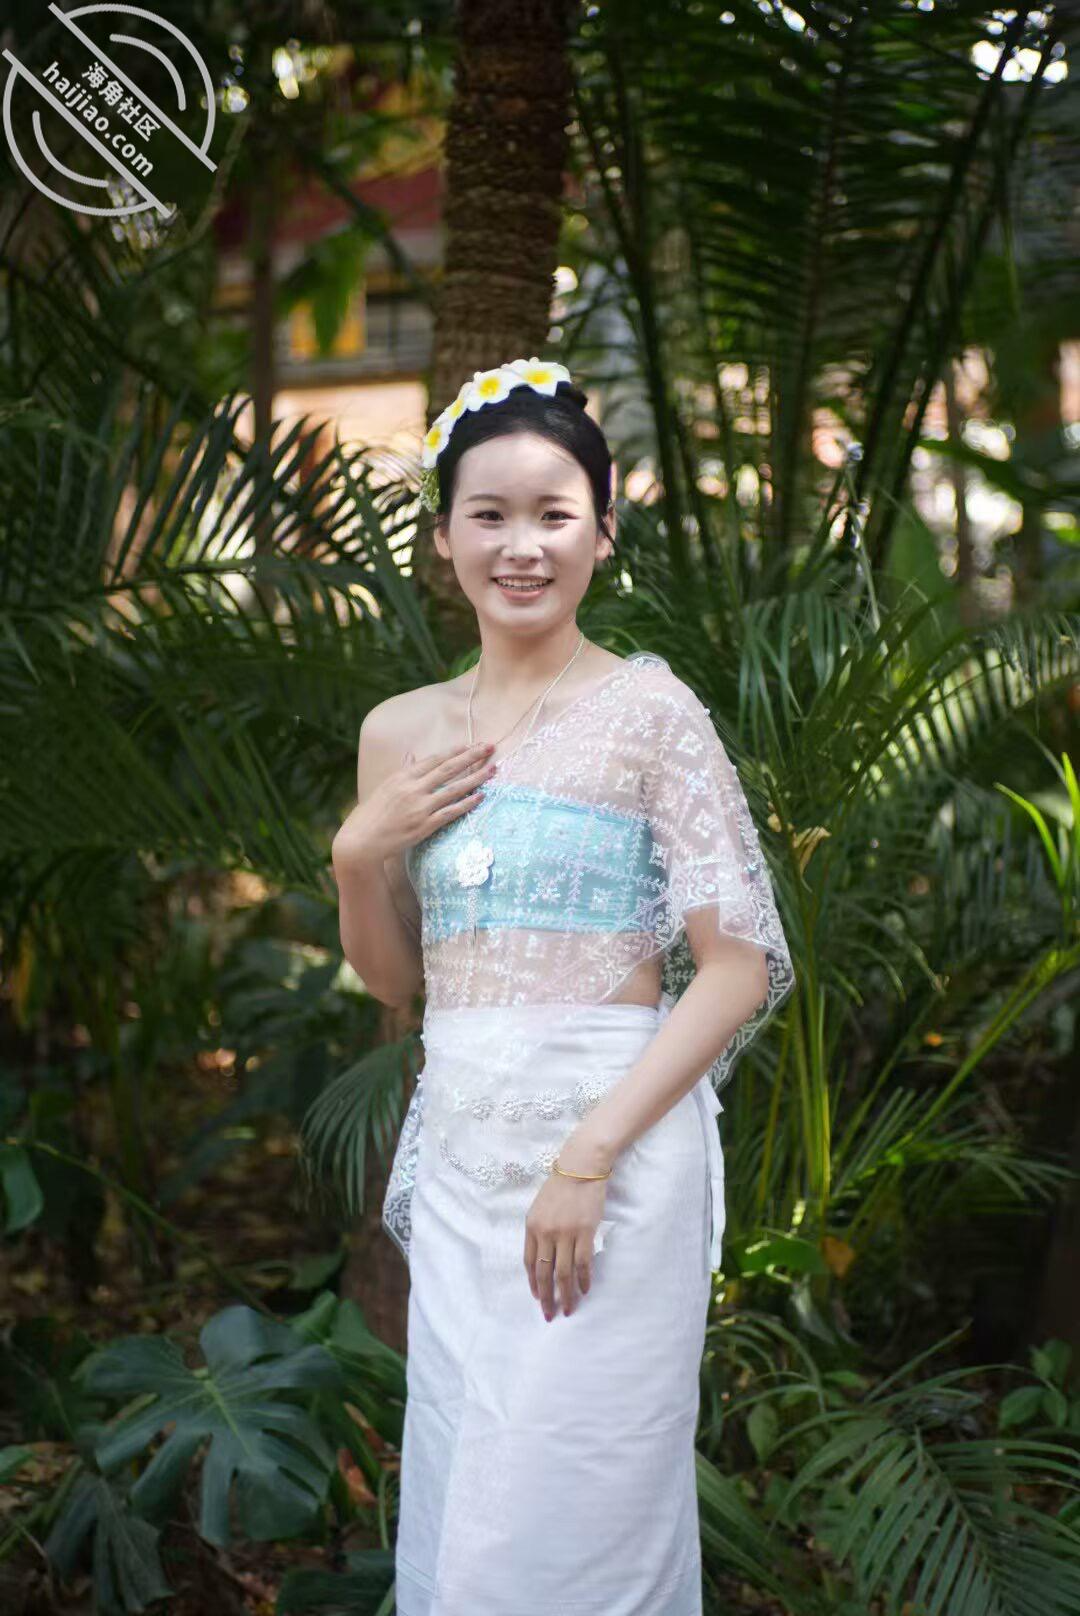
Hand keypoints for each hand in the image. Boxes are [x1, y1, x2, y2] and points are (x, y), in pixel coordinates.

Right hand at [333, 739, 495, 868]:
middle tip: (490, 747)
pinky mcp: (424, 826)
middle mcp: (413, 789)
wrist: (362, 839)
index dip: (455, 751)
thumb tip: (412, 755)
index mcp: (403, 777)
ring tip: (493, 769)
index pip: (434, 759)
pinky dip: (467, 803)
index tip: (471, 744)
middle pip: (449, 769)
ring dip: (476, 778)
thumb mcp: (385, 786)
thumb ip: (403, 771)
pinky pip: (451, 812)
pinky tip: (481, 796)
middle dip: (472, 756)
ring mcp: (420, 807)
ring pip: (454, 789)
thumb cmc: (372, 813)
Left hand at [524, 1166, 608, 1319]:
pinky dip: (583, 1279)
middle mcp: (546, 1232)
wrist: (582, 1166)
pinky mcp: (585, 1232)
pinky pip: (583, 1263)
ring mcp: (565, 1233)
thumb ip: (540, 1229)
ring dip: (566, 1294)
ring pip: (563, 1272)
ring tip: (569, 1309)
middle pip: (544, 1272)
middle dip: (547, 1297)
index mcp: (532, 1226)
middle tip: (549, 1315)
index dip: (533, 1283)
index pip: (528, 1262)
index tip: (538, 1297)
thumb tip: (544, 1254)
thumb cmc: (562, 1185)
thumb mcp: (541, 1206)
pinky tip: (585, 1290)